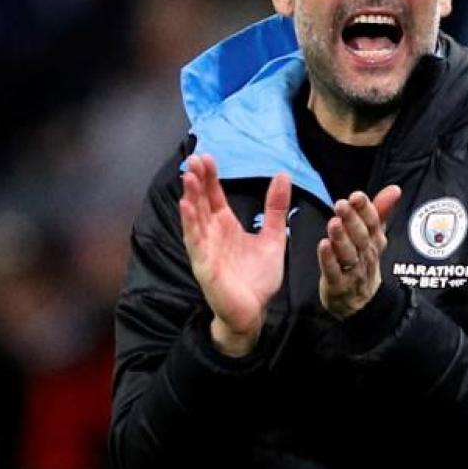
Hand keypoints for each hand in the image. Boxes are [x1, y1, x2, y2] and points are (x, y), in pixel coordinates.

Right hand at [179, 153, 290, 355]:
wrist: (254, 311)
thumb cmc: (258, 277)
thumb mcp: (273, 237)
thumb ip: (275, 208)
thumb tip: (282, 175)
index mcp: (225, 226)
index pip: (214, 196)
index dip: (210, 178)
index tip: (207, 157)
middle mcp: (212, 234)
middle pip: (201, 203)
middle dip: (197, 182)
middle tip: (194, 159)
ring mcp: (206, 250)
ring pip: (195, 219)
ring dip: (190, 198)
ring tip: (189, 177)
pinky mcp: (204, 266)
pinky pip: (195, 243)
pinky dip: (190, 225)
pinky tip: (185, 207)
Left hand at [317, 185, 401, 319]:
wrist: (361, 302)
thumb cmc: (364, 261)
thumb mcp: (374, 236)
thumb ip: (380, 211)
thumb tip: (395, 189)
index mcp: (374, 240)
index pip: (374, 222)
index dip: (366, 209)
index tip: (357, 195)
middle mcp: (366, 254)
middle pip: (361, 236)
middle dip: (352, 220)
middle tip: (341, 204)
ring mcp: (353, 271)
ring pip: (348, 254)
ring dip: (341, 238)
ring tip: (333, 223)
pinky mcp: (338, 284)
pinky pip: (333, 271)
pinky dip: (328, 259)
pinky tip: (322, 245)